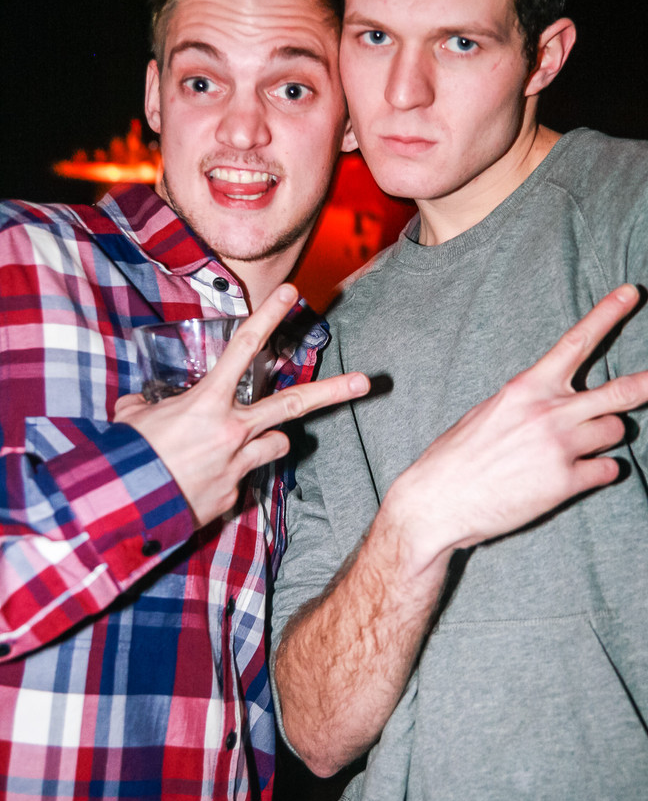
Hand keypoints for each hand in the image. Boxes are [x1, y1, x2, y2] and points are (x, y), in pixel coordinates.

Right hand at [114, 284, 368, 526]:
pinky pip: (244, 479)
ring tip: (236, 446)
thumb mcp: (136, 418)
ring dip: (267, 441)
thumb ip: (149, 406)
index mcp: (207, 402)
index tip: (290, 293)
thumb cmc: (130, 457)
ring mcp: (239, 463)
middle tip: (366, 382)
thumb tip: (142, 407)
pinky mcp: (235, 494)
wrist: (127, 507)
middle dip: (334, 392)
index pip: (244, 348)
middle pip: (294, 403)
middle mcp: (232, 429)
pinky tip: (201, 483)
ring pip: (278, 444)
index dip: (268, 317)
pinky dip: (229, 477)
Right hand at [386, 284, 647, 569]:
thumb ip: (531, 402)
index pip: (575, 342)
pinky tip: (564, 478)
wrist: (438, 501)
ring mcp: (561, 447)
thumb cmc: (458, 456)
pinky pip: (606, 470)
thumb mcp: (490, 413)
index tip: (632, 292)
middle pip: (624, 392)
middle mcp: (550, 412)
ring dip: (604, 439)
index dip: (607, 315)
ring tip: (570, 451)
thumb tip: (561, 402)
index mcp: (527, 387)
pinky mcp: (566, 482)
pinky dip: (595, 472)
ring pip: (616, 433)